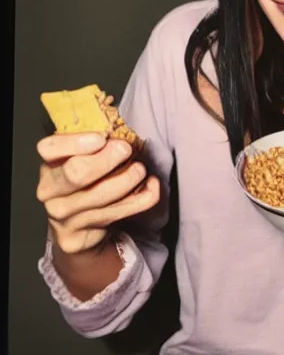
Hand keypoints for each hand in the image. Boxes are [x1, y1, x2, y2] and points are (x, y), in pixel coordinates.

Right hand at [36, 132, 159, 254]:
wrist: (75, 226)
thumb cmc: (84, 181)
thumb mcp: (81, 158)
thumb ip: (95, 143)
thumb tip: (122, 129)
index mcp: (49, 164)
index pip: (50, 148)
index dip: (76, 142)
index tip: (101, 138)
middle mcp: (49, 191)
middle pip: (77, 173)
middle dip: (107, 159)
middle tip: (125, 149)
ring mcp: (63, 217)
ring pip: (102, 195)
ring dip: (129, 178)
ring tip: (140, 169)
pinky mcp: (79, 237)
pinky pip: (120, 213)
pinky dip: (143, 198)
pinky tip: (151, 185)